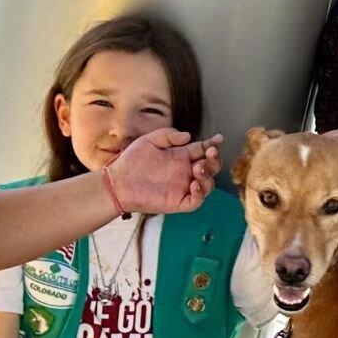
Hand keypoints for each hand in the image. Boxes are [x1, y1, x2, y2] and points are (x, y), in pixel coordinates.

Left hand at [103, 129, 220, 213]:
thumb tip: (188, 136)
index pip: (203, 151)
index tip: (219, 139)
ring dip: (208, 176)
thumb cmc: (131, 161)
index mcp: (181, 157)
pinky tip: (195, 184)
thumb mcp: (149, 140)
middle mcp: (185, 172)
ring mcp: (183, 187)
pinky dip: (200, 193)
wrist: (118, 181)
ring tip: (199, 168)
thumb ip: (168, 134)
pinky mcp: (178, 202)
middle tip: (210, 154)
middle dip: (214, 160)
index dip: (213, 145)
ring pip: (208, 184)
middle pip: (210, 167)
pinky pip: (196, 201)